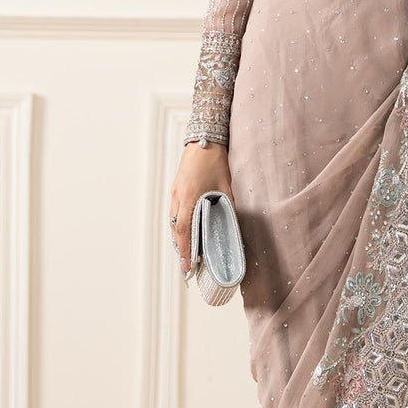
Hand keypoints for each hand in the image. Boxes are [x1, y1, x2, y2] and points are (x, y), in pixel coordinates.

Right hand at [169, 142, 232, 278]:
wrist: (204, 140)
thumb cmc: (216, 161)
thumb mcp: (226, 186)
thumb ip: (228, 206)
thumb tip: (233, 225)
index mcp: (190, 197)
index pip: (185, 230)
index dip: (185, 250)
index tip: (186, 267)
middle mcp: (179, 197)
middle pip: (176, 229)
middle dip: (181, 249)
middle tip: (187, 267)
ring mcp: (175, 193)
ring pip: (174, 221)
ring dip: (179, 238)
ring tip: (187, 254)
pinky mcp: (176, 189)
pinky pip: (175, 212)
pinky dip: (179, 225)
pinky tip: (186, 232)